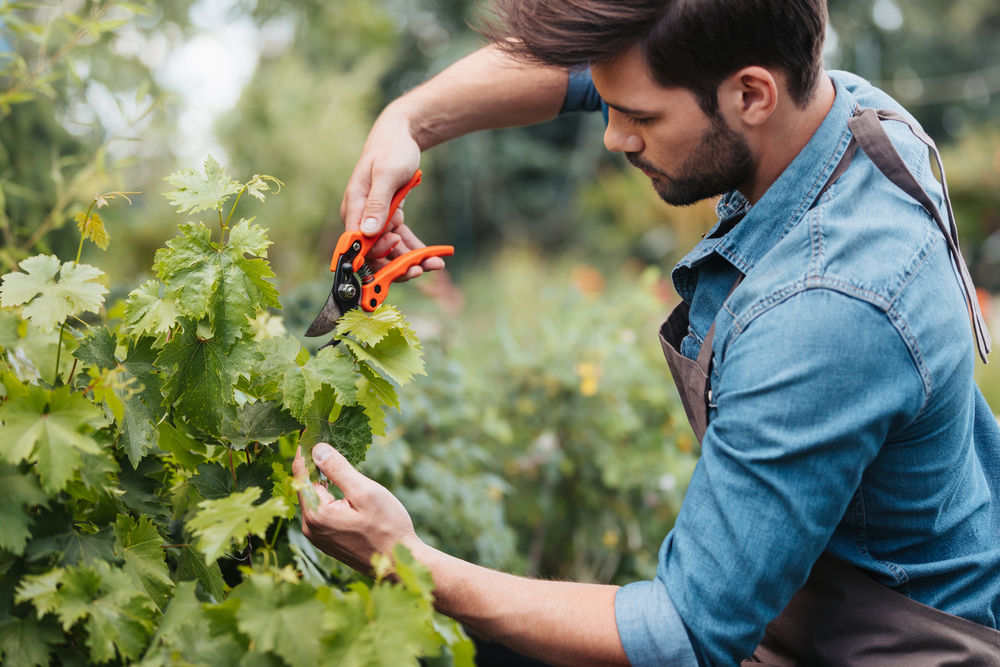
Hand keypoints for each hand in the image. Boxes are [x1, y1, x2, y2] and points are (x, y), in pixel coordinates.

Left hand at [293, 444, 419, 572]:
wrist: (400, 563)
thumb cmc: (388, 527)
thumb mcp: (365, 492)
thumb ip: (338, 470)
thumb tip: (317, 449)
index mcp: (317, 514)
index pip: (301, 474)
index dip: (305, 451)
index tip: (309, 431)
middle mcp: (311, 527)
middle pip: (306, 487)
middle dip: (314, 465)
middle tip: (324, 441)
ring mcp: (318, 537)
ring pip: (314, 499)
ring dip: (322, 481)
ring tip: (334, 460)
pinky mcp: (327, 541)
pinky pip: (321, 511)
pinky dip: (328, 496)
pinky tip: (342, 487)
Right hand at [340, 110, 444, 281]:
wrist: (401, 135)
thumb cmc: (392, 151)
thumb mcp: (386, 174)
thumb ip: (377, 203)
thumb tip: (368, 232)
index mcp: (353, 208)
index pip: (358, 243)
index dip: (376, 255)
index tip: (399, 253)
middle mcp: (361, 218)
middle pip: (374, 253)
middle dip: (396, 264)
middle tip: (420, 268)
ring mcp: (375, 220)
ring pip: (390, 250)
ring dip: (410, 260)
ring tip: (435, 263)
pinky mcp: (389, 219)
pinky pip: (401, 240)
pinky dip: (414, 249)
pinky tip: (432, 256)